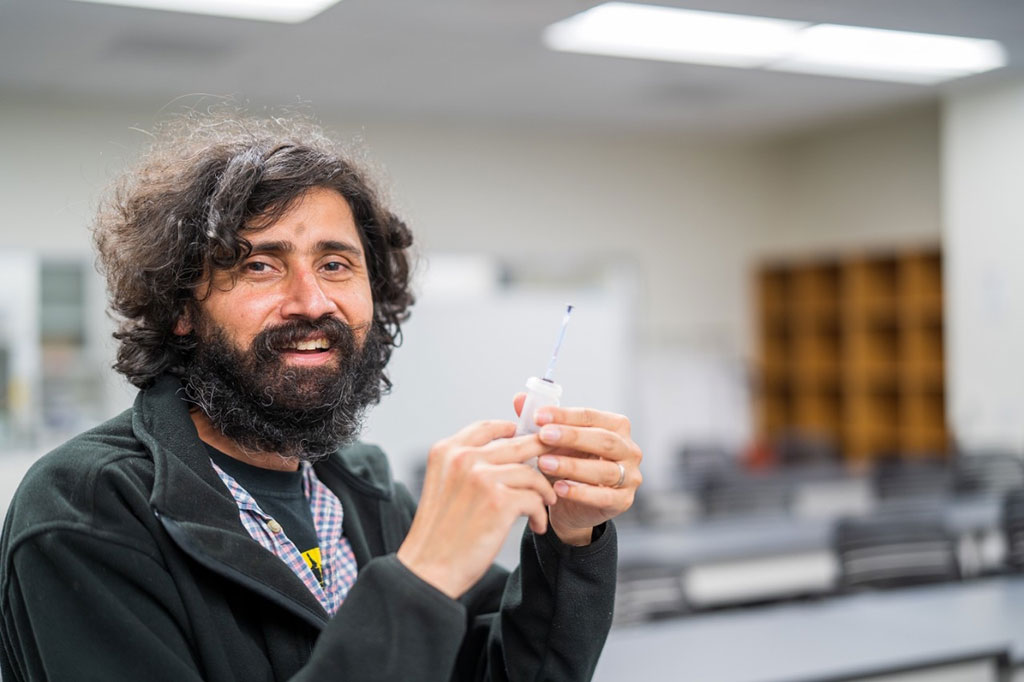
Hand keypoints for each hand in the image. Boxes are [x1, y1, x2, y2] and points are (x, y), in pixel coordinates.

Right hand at [396, 420, 556, 598]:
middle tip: (557, 464)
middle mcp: (463, 458)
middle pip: (517, 444)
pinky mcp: (499, 501)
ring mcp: (482, 477)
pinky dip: (539, 513)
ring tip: (545, 505)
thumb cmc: (439, 534)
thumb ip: (467, 466)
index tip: (528, 438)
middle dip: (542, 454)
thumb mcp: (444, 486)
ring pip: (531, 473)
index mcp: (447, 451)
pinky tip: (536, 525)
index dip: (513, 430)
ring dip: (543, 491)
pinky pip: (534, 499)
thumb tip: (508, 455)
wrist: (429, 569)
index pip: (487, 427)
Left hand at [514, 396, 642, 545]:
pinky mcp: (624, 501)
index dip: (564, 415)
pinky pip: (604, 496)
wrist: (571, 504)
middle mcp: (629, 449)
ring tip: (544, 463)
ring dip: (572, 465)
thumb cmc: (567, 464)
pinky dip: (580, 493)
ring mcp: (630, 476)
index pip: (591, 416)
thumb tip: (520, 399)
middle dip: (572, 437)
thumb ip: (541, 421)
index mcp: (616, 426)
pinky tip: (558, 488)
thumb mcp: (554, 442)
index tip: (538, 416)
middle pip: (604, 440)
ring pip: (604, 470)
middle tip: (543, 436)